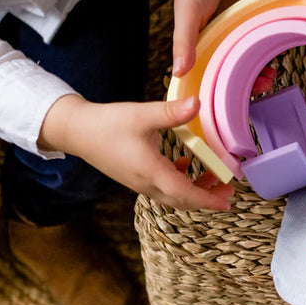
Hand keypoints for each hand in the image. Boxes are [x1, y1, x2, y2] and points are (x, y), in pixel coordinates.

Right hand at [38, 93, 234, 210]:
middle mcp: (146, 183)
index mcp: (151, 172)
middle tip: (229, 190)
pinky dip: (179, 181)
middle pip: (182, 200)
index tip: (228, 201)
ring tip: (213, 178)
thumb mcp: (142, 115)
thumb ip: (171, 112)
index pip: (185, 194)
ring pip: (173, 195)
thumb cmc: (107, 123)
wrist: (76, 131)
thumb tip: (198, 103)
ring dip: (194, 190)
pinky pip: (162, 187)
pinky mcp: (135, 177)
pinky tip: (185, 164)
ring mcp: (139, 182)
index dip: (208, 199)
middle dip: (207, 198)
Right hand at [171, 0, 296, 75]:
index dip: (242, 73)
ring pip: (278, 18)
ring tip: (289, 48)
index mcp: (220, 26)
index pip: (232, 56)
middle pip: (256, 43)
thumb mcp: (187, 11)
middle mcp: (241, 14)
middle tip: (273, 76)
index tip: (256, 86)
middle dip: (264, 62)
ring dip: (286, 31)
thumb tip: (178, 73)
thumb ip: (184, 41)